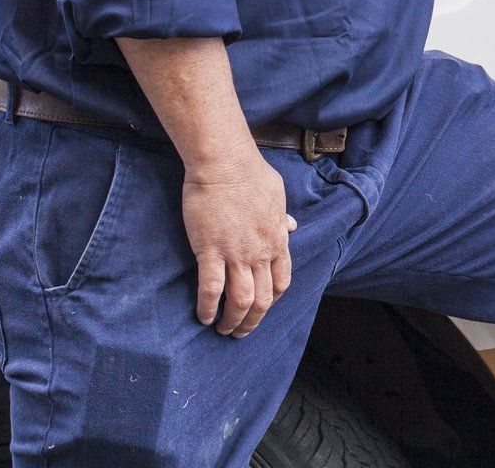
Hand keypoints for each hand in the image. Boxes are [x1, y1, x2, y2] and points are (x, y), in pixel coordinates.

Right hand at [181, 150, 296, 337]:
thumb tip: (291, 227)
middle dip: (252, 321)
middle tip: (240, 332)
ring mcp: (236, 253)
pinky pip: (210, 289)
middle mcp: (260, 252)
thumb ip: (282, 216)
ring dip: (232, 321)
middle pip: (262, 299)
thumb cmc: (250, 174)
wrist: (225, 163)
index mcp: (276, 240)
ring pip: (239, 301)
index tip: (261, 307)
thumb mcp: (277, 195)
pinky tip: (203, 316)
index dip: (271, 300)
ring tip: (222, 329)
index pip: (281, 281)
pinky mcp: (209, 251)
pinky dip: (207, 307)